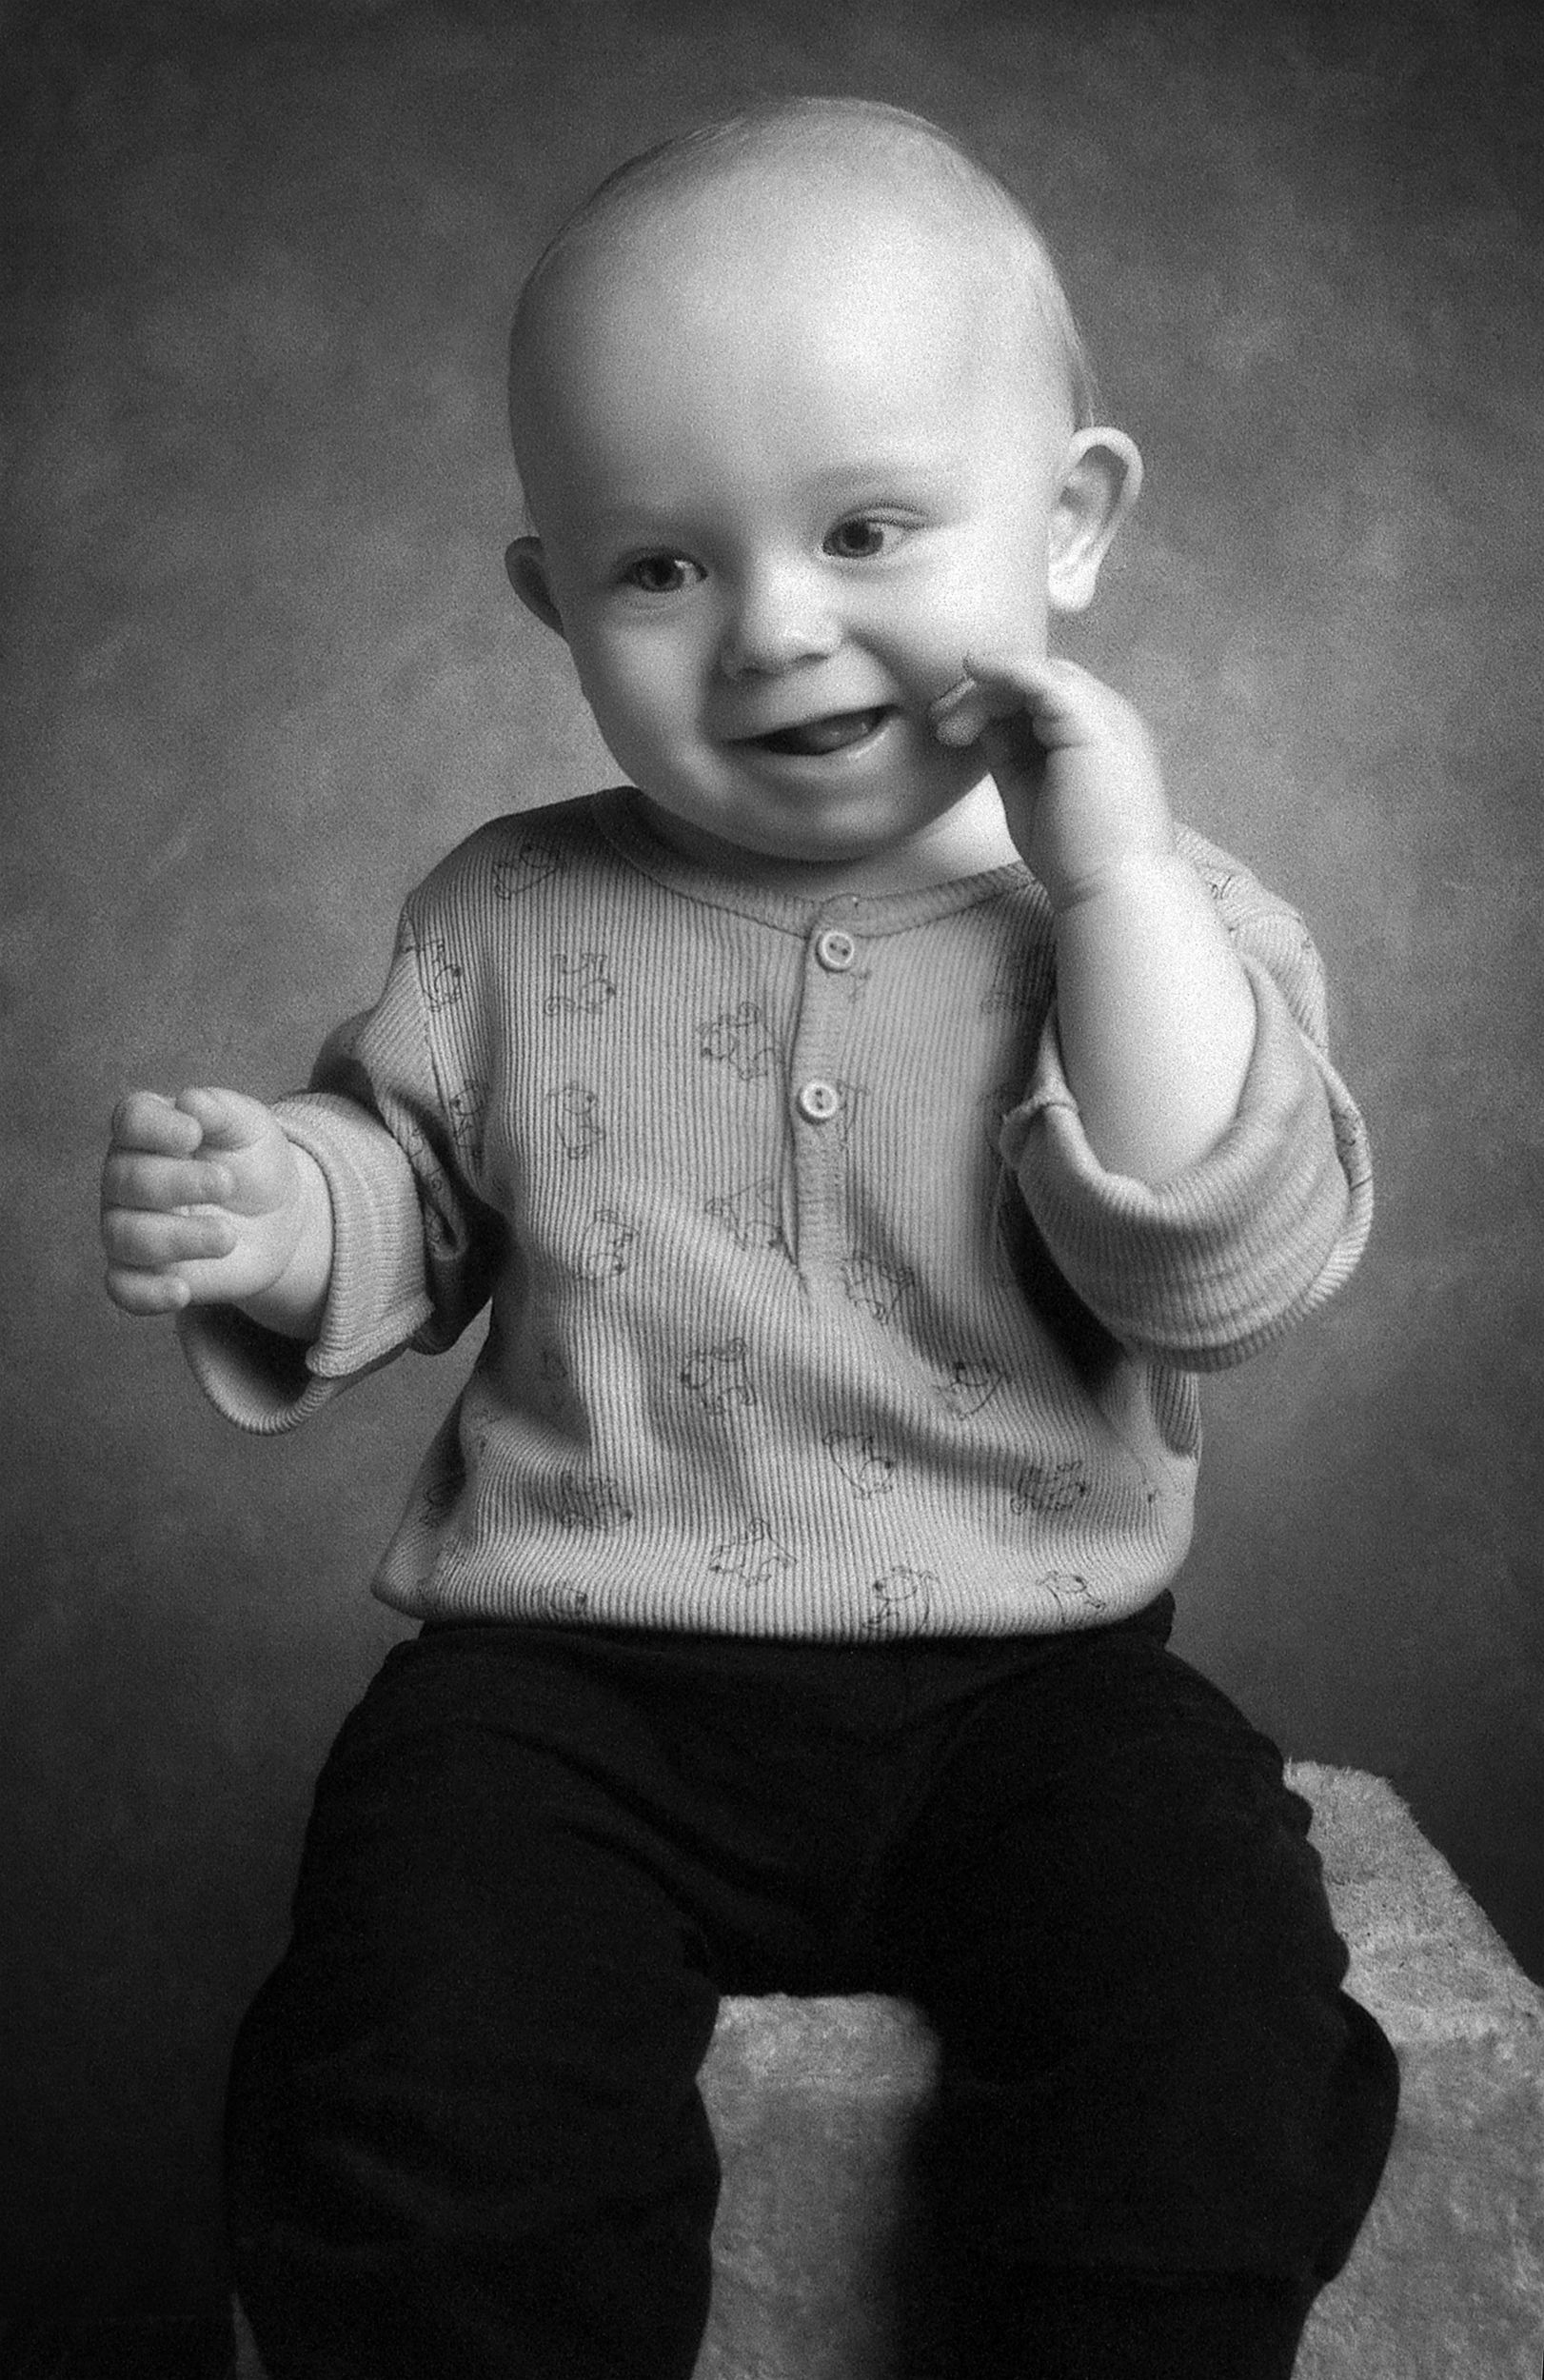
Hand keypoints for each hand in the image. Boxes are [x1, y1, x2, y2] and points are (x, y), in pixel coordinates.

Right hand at [101, 1087, 327, 1326]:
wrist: (278, 1220)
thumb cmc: (254, 1163)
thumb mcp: (251, 1128)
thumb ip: (221, 1110)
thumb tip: (190, 1101)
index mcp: (149, 1131)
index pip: (130, 1120)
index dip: (154, 1127)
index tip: (193, 1134)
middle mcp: (126, 1178)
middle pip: (125, 1179)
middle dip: (176, 1183)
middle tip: (227, 1183)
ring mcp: (129, 1226)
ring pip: (125, 1235)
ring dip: (177, 1237)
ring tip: (228, 1236)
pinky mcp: (141, 1273)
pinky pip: (123, 1288)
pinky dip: (146, 1294)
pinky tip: (181, 1292)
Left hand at [931, 654, 1172, 910]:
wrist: (1113, 890)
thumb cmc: (1074, 856)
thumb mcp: (1028, 789)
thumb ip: (1009, 751)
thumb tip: (978, 722)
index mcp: (1097, 734)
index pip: (1042, 695)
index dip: (992, 703)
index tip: (950, 732)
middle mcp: (1108, 717)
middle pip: (1038, 678)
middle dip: (984, 694)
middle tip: (942, 725)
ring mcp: (1106, 716)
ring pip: (1035, 675)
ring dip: (984, 694)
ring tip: (949, 730)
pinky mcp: (1093, 724)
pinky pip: (1043, 677)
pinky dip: (1005, 668)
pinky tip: (972, 670)